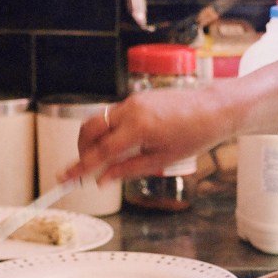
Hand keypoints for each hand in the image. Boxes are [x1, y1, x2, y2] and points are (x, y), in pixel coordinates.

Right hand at [67, 86, 234, 184]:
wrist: (213, 110)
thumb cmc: (193, 136)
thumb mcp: (161, 161)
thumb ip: (127, 170)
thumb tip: (102, 180)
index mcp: (138, 129)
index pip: (100, 151)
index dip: (79, 166)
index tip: (64, 177)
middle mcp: (131, 110)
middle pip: (89, 129)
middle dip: (81, 149)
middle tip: (83, 167)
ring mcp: (133, 100)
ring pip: (99, 120)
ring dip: (94, 139)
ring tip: (103, 158)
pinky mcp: (137, 97)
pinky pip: (113, 114)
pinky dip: (109, 130)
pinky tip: (121, 144)